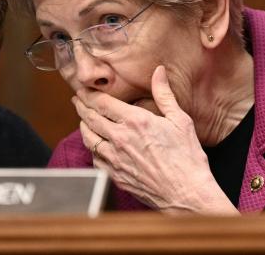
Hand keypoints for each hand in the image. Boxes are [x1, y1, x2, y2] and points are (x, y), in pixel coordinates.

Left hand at [75, 65, 237, 214]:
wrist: (186, 194)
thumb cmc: (187, 158)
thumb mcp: (180, 120)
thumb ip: (164, 94)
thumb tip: (159, 71)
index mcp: (135, 121)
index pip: (101, 103)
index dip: (88, 94)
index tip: (83, 90)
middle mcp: (120, 138)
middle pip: (90, 118)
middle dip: (81, 106)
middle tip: (77, 100)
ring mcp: (115, 158)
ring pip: (88, 138)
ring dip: (83, 126)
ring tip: (83, 119)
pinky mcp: (114, 175)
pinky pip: (94, 158)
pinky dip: (91, 148)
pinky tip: (94, 145)